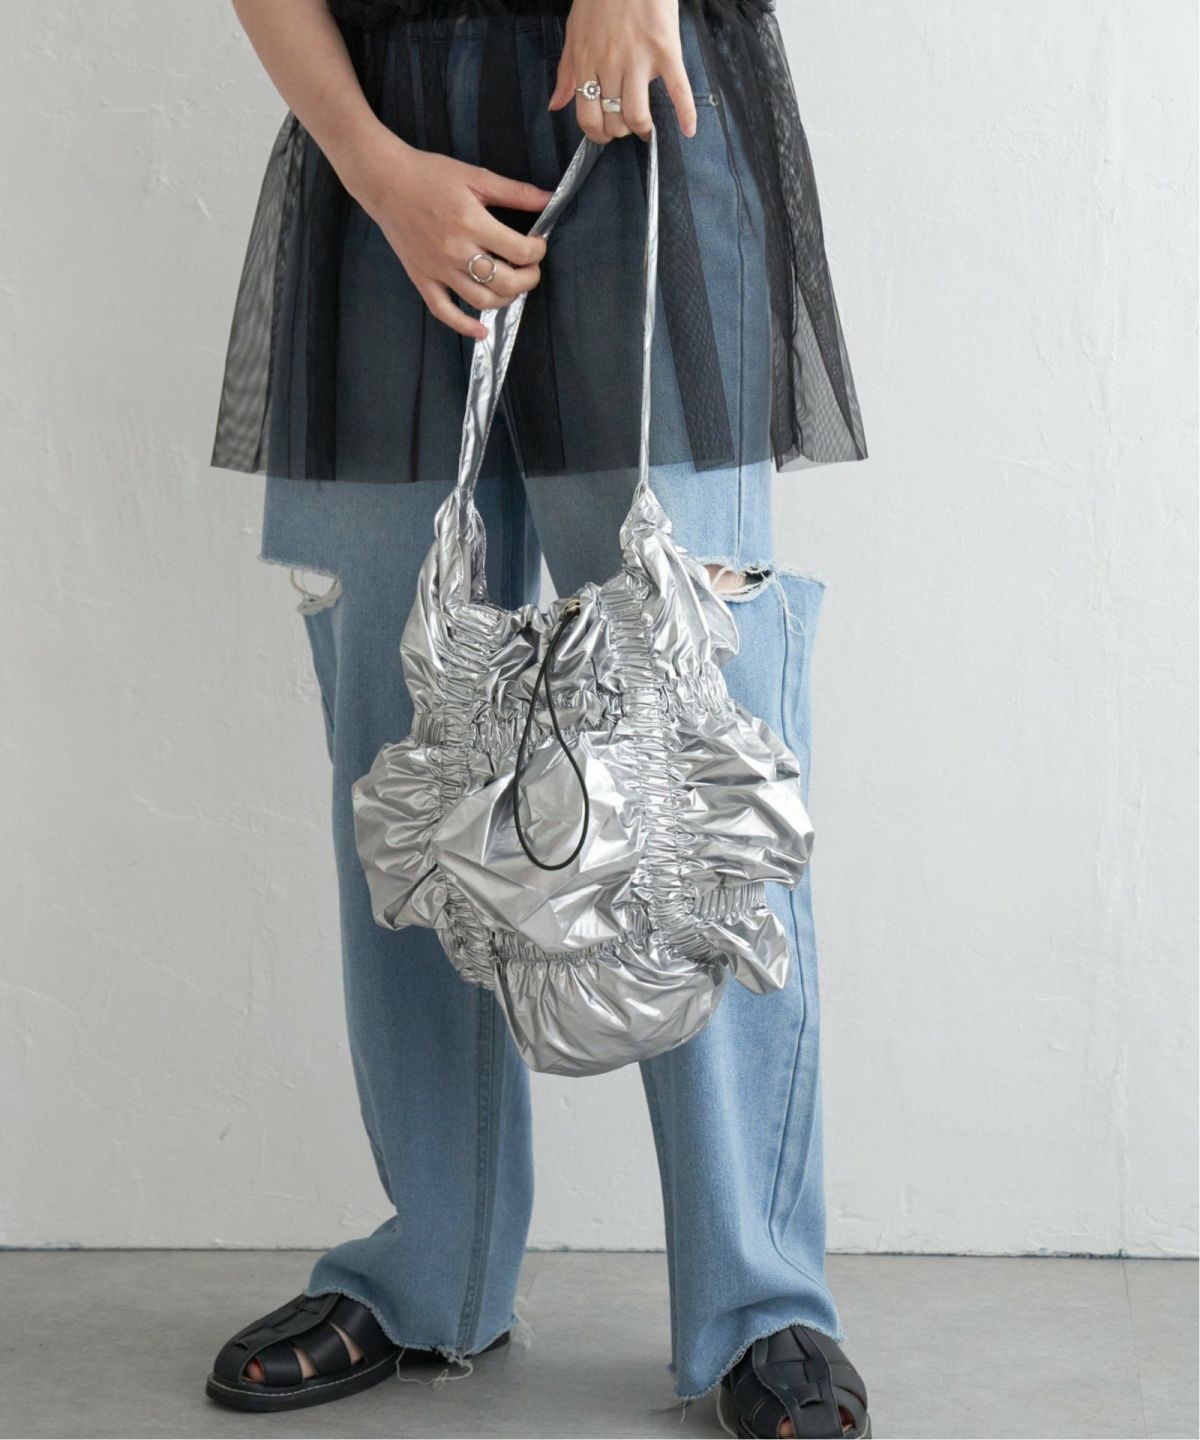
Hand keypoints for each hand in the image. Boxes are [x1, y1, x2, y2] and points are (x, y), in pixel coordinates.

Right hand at [347, 131, 552, 339]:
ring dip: (506, 299)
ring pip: (481, 300)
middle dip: (528, 278)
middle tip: (530, 268)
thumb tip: (548, 199)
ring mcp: (438, 269)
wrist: (385, 181)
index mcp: (471, 223)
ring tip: (511, 286)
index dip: (537, 251)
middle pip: (505, 282)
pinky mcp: (422, 279)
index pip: (519, 251)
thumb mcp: (476, 176)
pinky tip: (482, 331)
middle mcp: (456, 251)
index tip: (537, 244)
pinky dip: (464, 326)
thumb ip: (514, 192)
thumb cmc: (429, 175)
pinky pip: (444, 312)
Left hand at [548, 0, 695, 143]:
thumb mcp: (574, 33)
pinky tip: (688, 129)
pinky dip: (685, 113)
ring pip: (637, 114)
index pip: (587, 117)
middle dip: (619, 132)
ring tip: (643, 127)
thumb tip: (556, 105)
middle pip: (613, 121)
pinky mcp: (665, 51)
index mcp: (587, 62)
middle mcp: (611, 65)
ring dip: (640, 128)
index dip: (596, 135)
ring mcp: (640, 59)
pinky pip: (677, 89)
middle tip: (624, 127)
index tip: (604, 135)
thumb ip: (566, 73)